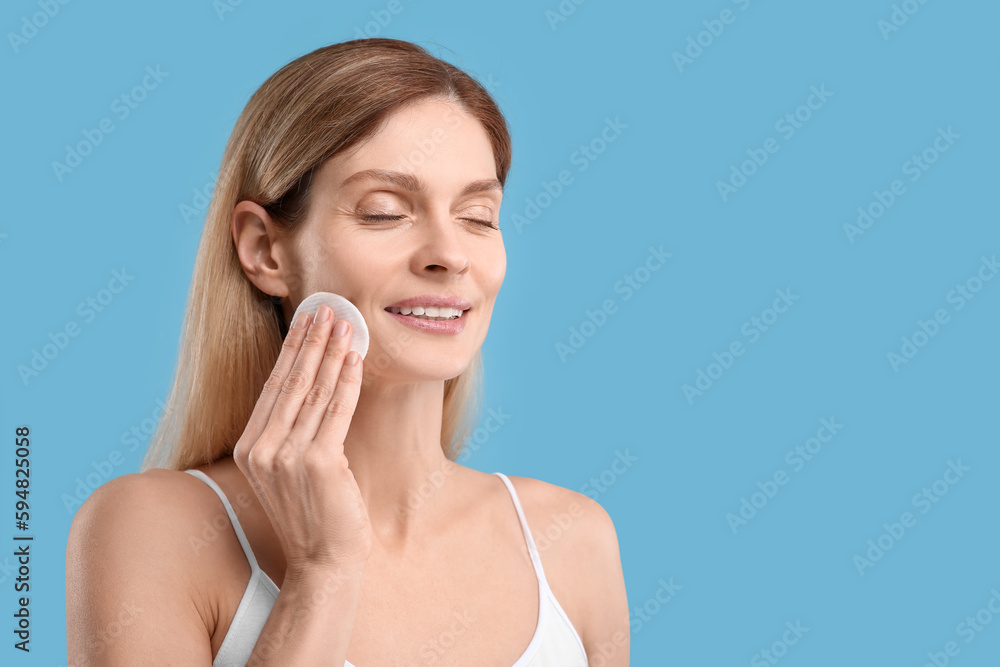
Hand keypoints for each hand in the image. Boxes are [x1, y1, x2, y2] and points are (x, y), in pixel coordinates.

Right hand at [233, 304, 371, 573]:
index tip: (306, 321)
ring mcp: (287, 456)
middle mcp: (263, 449)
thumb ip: (291, 436)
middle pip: (291, 381)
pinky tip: (355, 358)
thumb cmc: (314, 519)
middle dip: (312, 340)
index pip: (275, 387)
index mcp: (250, 449)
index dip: (292, 350)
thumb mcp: (290, 473)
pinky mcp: (318, 463)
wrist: (324, 565)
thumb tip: (311, 390)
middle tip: (327, 308)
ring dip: (332, 352)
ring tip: (345, 323)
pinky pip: (336, 411)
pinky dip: (347, 381)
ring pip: (314, 391)